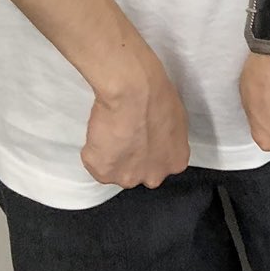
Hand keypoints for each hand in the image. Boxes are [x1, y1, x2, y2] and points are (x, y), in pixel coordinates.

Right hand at [82, 52, 190, 188]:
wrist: (134, 93)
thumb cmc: (157, 99)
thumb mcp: (176, 120)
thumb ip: (167, 140)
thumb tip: (157, 139)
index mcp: (175, 162)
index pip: (160, 166)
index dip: (149, 152)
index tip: (143, 140)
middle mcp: (153, 176)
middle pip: (138, 173)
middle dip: (132, 159)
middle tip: (126, 136)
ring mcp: (127, 177)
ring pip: (115, 170)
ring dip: (112, 156)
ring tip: (112, 131)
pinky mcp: (103, 172)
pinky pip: (94, 162)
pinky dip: (94, 149)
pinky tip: (102, 131)